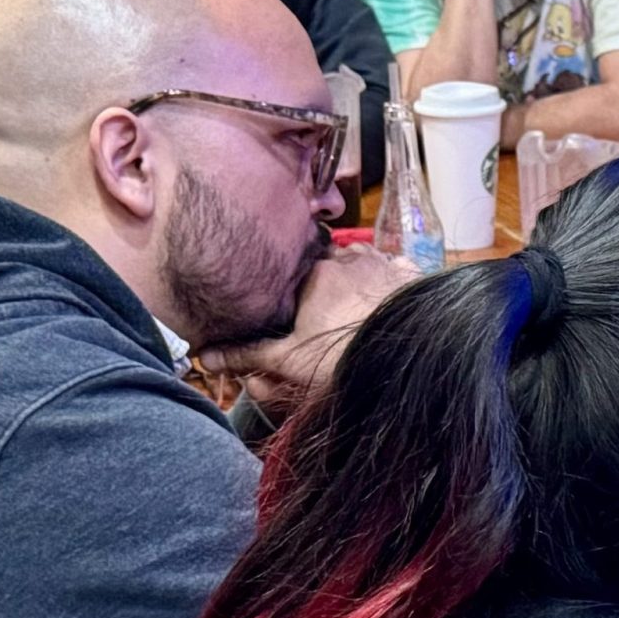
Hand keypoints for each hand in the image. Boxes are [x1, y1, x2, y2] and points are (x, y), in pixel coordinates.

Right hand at [199, 245, 418, 414]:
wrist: (411, 357)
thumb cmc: (346, 357)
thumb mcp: (290, 360)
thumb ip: (248, 354)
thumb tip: (205, 357)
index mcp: (314, 272)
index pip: (289, 269)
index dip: (285, 289)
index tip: (286, 310)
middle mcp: (347, 258)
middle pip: (324, 263)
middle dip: (318, 281)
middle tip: (316, 311)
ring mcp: (383, 264)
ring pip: (358, 259)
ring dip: (351, 274)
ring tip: (348, 301)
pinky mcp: (413, 277)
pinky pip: (395, 266)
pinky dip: (388, 276)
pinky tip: (385, 292)